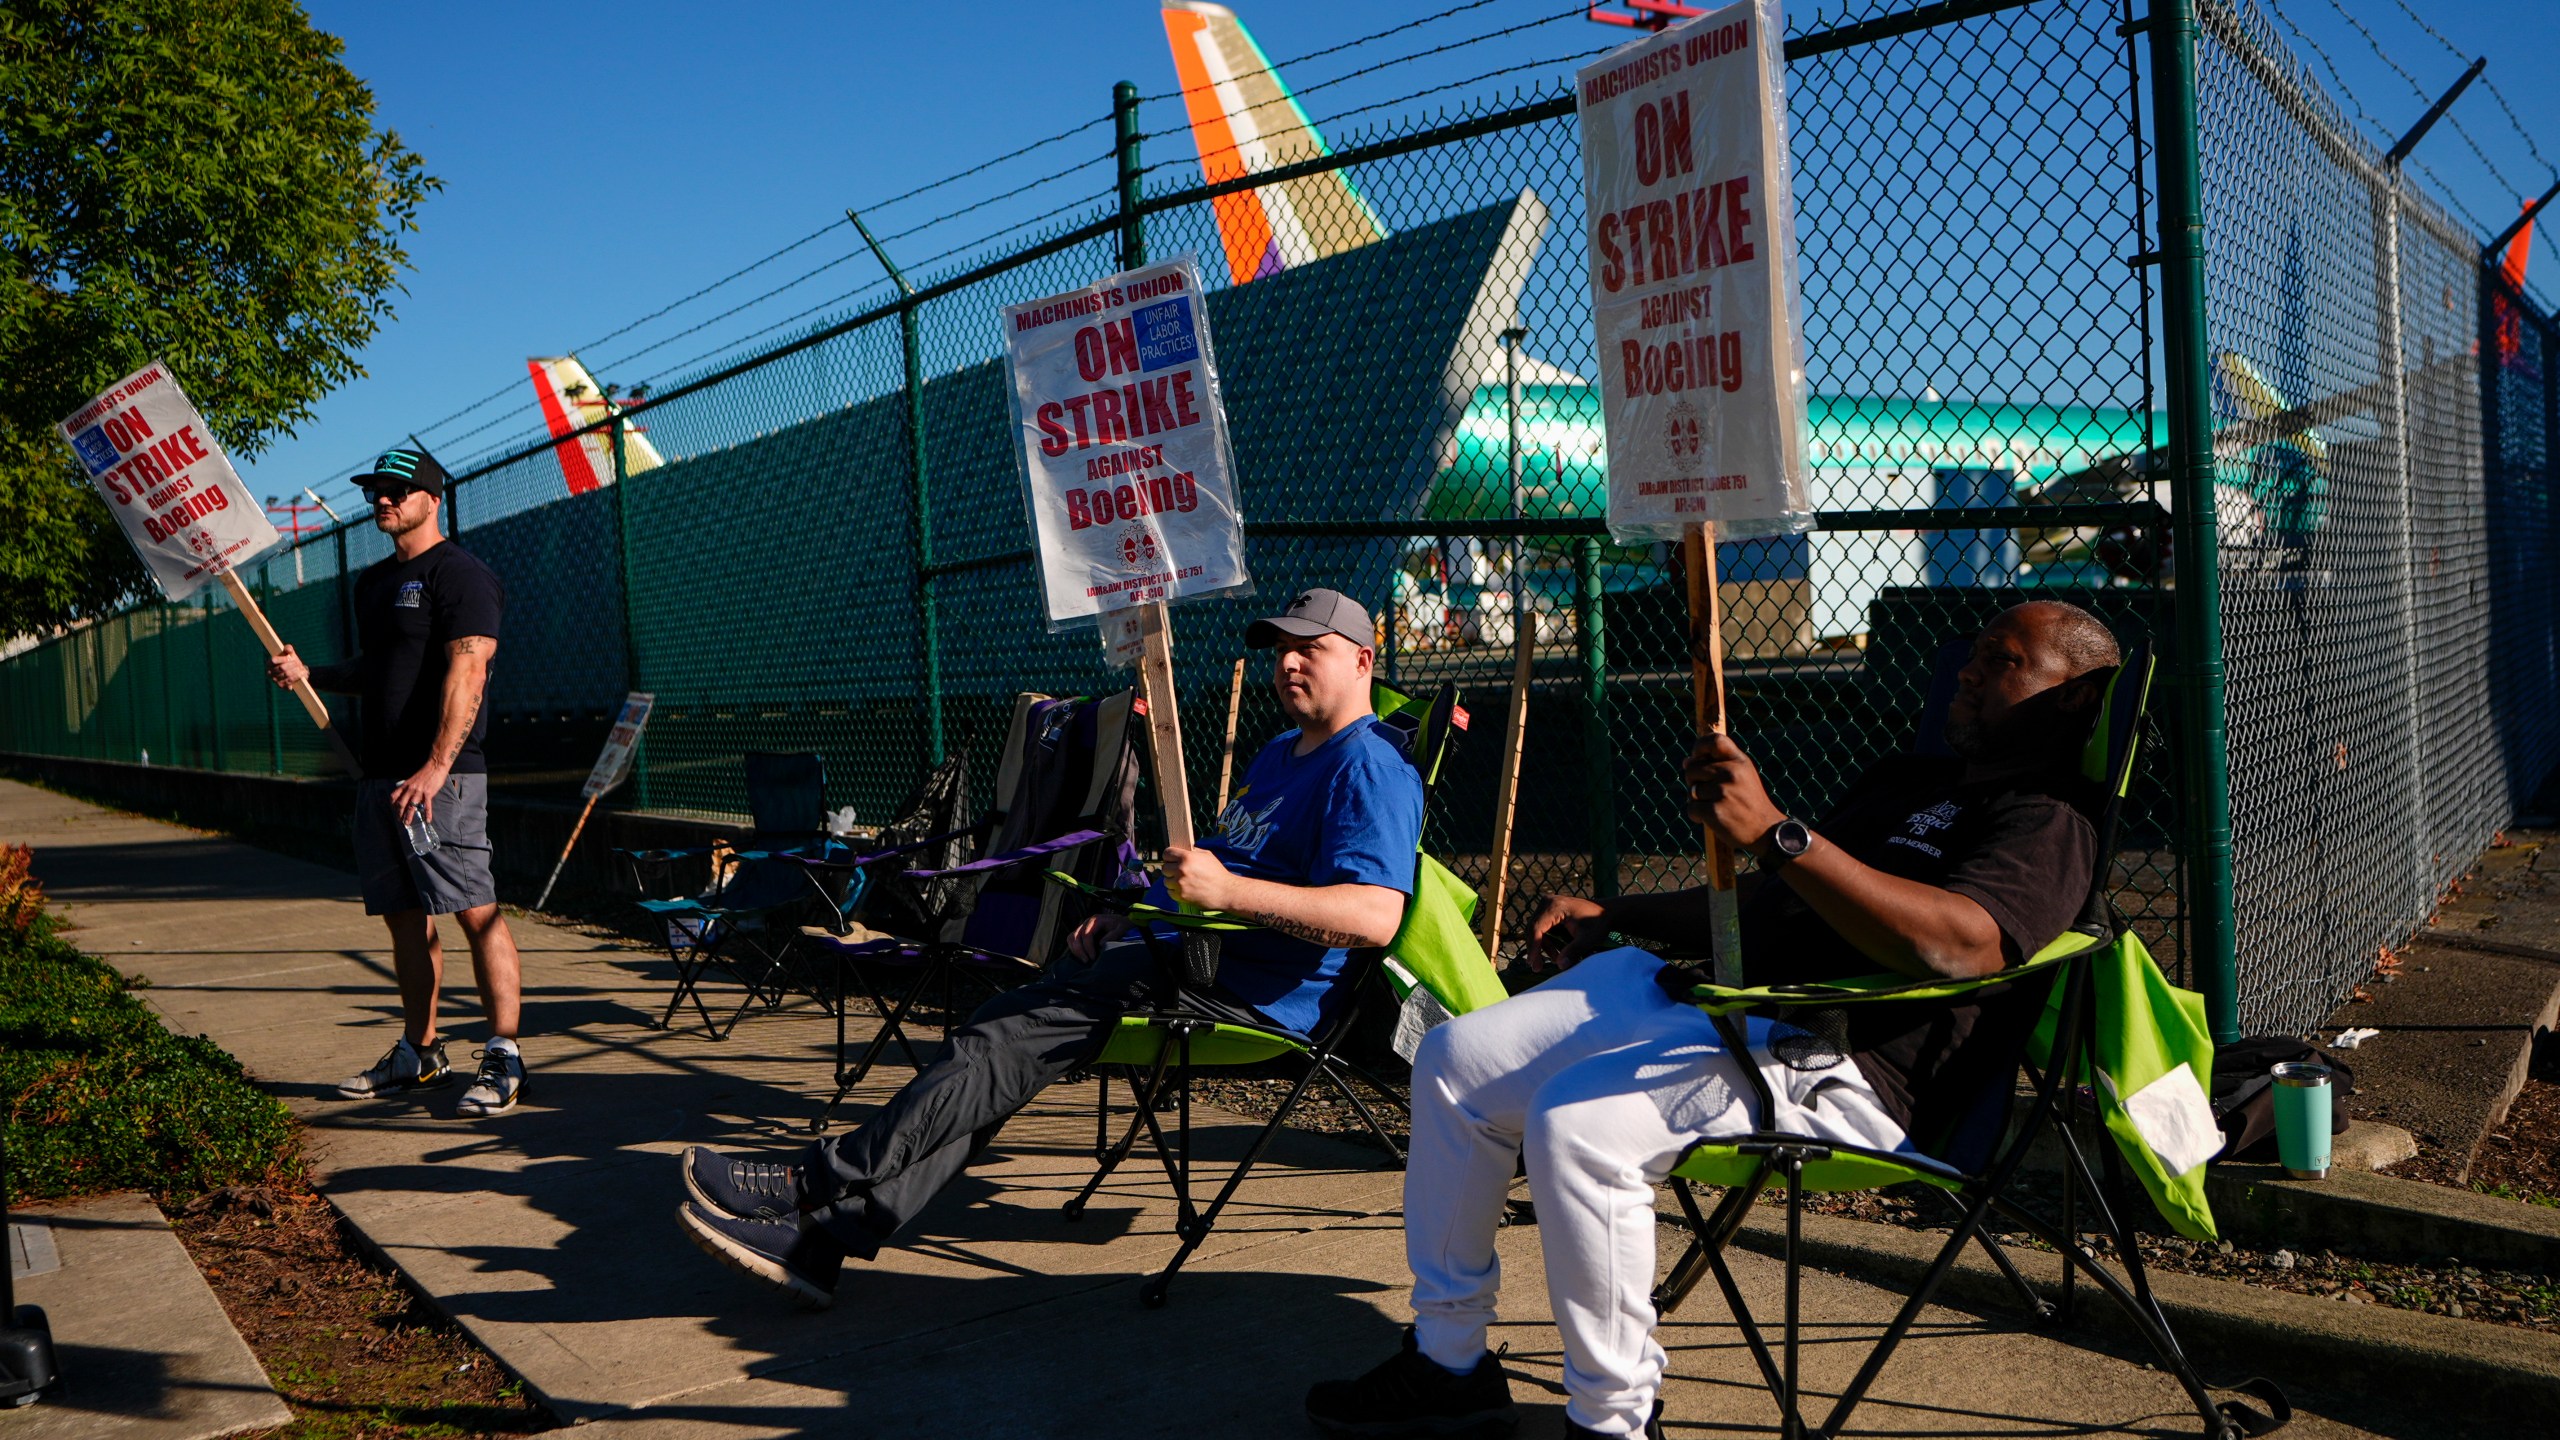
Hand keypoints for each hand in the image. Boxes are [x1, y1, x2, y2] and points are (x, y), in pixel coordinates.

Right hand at [267, 644, 309, 690]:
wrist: (296, 670)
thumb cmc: (291, 660)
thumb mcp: (289, 652)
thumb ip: (288, 648)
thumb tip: (289, 650)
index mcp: (269, 663)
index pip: (274, 660)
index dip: (283, 659)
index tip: (290, 657)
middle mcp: (269, 672)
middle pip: (282, 668)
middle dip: (292, 665)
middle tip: (298, 663)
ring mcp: (274, 680)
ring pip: (287, 674)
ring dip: (296, 670)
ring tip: (301, 668)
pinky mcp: (281, 686)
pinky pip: (290, 681)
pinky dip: (297, 677)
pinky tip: (301, 674)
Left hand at [390, 763, 450, 825]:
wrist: (435, 766)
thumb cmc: (425, 772)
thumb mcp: (413, 779)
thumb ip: (410, 787)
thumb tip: (408, 794)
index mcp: (406, 785)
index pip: (395, 795)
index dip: (393, 804)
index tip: (394, 809)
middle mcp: (410, 789)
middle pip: (402, 803)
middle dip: (399, 813)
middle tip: (400, 820)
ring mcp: (419, 791)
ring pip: (412, 806)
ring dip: (408, 816)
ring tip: (407, 822)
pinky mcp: (429, 793)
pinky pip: (427, 805)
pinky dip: (427, 814)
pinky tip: (427, 820)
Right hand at [1069, 912, 1129, 960]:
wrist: (1121, 922)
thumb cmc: (1121, 925)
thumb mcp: (1121, 928)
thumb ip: (1113, 935)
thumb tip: (1100, 944)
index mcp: (1095, 920)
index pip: (1086, 934)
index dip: (1088, 947)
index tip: (1093, 957)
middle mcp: (1087, 922)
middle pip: (1076, 936)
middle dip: (1079, 950)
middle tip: (1086, 960)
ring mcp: (1083, 926)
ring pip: (1071, 937)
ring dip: (1075, 950)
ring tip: (1083, 959)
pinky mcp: (1081, 932)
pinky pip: (1072, 939)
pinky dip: (1073, 948)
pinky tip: (1081, 956)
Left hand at [1160, 844, 1237, 911]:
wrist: (1225, 892)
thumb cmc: (1217, 872)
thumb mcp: (1207, 855)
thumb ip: (1192, 852)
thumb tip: (1181, 850)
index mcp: (1187, 857)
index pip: (1166, 853)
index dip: (1169, 856)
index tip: (1171, 859)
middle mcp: (1181, 870)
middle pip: (1164, 868)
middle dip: (1171, 869)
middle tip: (1179, 871)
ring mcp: (1180, 884)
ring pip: (1166, 881)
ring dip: (1173, 881)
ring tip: (1184, 881)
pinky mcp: (1181, 896)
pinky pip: (1170, 892)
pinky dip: (1175, 891)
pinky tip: (1185, 889)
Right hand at [1525, 893, 1610, 970]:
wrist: (1606, 912)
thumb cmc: (1599, 924)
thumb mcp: (1588, 939)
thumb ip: (1574, 951)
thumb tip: (1560, 966)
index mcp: (1555, 906)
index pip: (1537, 928)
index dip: (1534, 948)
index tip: (1535, 964)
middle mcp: (1548, 902)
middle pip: (1533, 928)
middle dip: (1535, 949)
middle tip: (1537, 968)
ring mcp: (1548, 904)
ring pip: (1536, 929)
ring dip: (1541, 947)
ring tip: (1551, 962)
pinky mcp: (1550, 909)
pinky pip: (1541, 927)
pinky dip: (1546, 941)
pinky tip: (1555, 954)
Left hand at [1682, 734, 1785, 855]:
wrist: (1766, 832)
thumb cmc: (1750, 804)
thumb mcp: (1742, 777)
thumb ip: (1717, 766)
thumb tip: (1686, 761)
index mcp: (1740, 762)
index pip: (1715, 740)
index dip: (1700, 746)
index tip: (1697, 757)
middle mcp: (1732, 773)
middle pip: (1693, 767)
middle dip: (1693, 781)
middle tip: (1708, 793)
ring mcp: (1724, 791)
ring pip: (1691, 790)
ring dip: (1696, 801)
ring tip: (1714, 807)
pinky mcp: (1715, 811)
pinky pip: (1691, 808)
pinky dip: (1696, 816)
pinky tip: (1711, 820)